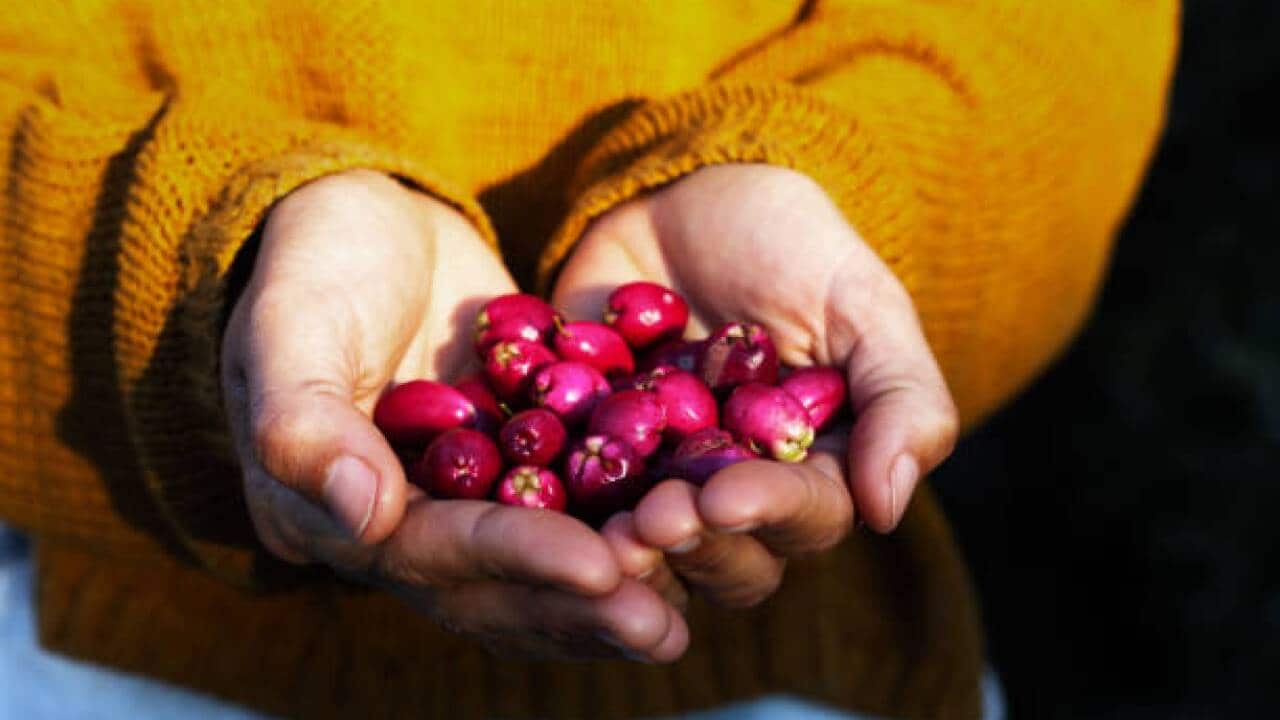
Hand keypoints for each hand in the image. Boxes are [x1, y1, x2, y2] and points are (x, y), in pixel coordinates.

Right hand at [222, 170, 686, 660]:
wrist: (367, 223)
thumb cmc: (313, 259)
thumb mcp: (293, 322)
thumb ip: (306, 420)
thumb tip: (365, 518)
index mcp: (325, 512)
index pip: (429, 552)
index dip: (516, 559)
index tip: (598, 566)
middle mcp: (397, 530)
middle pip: (492, 590)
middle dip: (576, 607)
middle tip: (661, 625)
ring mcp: (459, 505)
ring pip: (537, 574)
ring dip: (610, 594)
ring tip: (684, 613)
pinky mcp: (513, 472)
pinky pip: (572, 516)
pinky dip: (625, 532)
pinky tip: (696, 540)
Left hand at [553, 164, 957, 606]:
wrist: (682, 192)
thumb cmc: (789, 243)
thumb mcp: (860, 303)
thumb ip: (899, 399)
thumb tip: (886, 511)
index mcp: (815, 466)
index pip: (806, 515)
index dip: (768, 514)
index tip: (723, 497)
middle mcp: (738, 488)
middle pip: (728, 557)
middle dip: (694, 543)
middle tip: (653, 517)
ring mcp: (660, 478)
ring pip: (653, 549)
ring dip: (630, 548)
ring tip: (605, 529)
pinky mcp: (588, 455)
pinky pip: (573, 501)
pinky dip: (561, 509)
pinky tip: (540, 504)